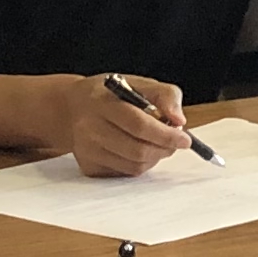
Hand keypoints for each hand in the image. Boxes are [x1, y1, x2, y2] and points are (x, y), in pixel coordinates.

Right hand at [60, 72, 190, 177]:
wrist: (72, 108)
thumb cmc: (111, 94)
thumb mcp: (138, 83)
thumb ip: (165, 96)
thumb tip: (179, 121)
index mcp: (103, 102)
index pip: (139, 125)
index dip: (165, 135)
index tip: (185, 139)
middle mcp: (90, 128)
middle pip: (137, 150)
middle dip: (164, 148)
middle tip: (175, 142)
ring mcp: (87, 150)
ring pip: (134, 166)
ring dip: (154, 158)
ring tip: (155, 143)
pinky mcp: (88, 167)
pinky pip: (124, 174)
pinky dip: (139, 164)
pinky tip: (137, 149)